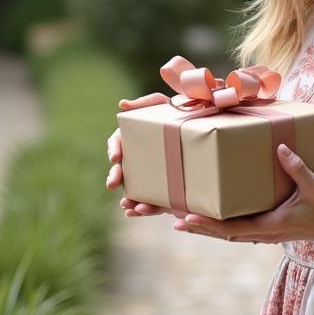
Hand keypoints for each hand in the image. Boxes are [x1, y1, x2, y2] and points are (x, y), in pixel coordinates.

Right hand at [106, 93, 174, 216]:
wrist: (201, 125)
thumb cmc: (179, 113)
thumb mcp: (163, 105)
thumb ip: (144, 102)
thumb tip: (122, 104)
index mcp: (134, 137)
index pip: (118, 142)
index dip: (113, 149)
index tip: (114, 157)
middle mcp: (138, 157)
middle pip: (122, 168)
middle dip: (115, 176)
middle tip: (112, 183)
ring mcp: (150, 173)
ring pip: (134, 187)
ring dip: (127, 196)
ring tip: (126, 203)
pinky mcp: (164, 187)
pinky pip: (152, 199)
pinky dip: (143, 206)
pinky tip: (136, 212)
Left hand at [172, 144, 313, 243]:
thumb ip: (298, 169)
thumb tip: (281, 148)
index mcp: (270, 225)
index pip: (233, 228)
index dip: (210, 224)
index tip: (189, 217)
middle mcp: (261, 233)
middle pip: (222, 234)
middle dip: (197, 227)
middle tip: (174, 220)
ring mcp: (260, 234)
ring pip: (225, 234)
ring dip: (203, 228)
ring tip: (179, 219)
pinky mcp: (261, 230)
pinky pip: (233, 230)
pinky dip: (216, 226)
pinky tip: (203, 219)